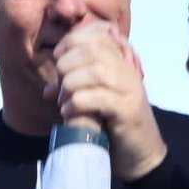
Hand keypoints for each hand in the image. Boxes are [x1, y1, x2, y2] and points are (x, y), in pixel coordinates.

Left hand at [47, 21, 166, 180]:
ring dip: (71, 84)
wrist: (141, 155)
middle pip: (94, 49)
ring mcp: (130, 90)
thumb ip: (75, 88)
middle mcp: (128, 72)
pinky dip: (77, 103)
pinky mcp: (128, 111)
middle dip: (67, 64)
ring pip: (97, 71)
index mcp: (121, 63)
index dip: (73, 39)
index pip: (99, 34)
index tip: (57, 56)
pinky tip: (68, 113)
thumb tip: (47, 90)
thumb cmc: (115, 125)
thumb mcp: (94, 100)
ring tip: (62, 101)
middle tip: (58, 86)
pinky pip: (99, 98)